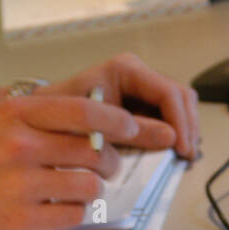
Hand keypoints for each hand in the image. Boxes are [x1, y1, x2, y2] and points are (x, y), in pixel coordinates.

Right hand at [0, 92, 136, 229]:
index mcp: (16, 114)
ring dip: (93, 190)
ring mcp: (20, 184)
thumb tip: (95, 115)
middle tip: (105, 167)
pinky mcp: (21, 219)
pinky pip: (73, 215)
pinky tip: (61, 208)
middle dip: (110, 161)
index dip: (118, 120)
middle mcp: (19, 145)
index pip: (85, 111)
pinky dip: (75, 212)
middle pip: (95, 151)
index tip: (133, 127)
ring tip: (79, 189)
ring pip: (89, 185)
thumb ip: (39, 115)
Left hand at [42, 54, 199, 159]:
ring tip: (183, 159)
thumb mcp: (95, 127)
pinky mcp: (142, 107)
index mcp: (126, 70)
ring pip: (181, 106)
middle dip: (188, 127)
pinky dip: (177, 135)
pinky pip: (170, 118)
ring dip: (186, 132)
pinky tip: (175, 155)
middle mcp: (139, 76)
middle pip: (182, 97)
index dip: (180, 122)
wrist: (40, 120)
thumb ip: (133, 132)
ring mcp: (143, 91)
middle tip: (186, 157)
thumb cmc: (59, 118)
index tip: (182, 149)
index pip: (168, 93)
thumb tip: (171, 138)